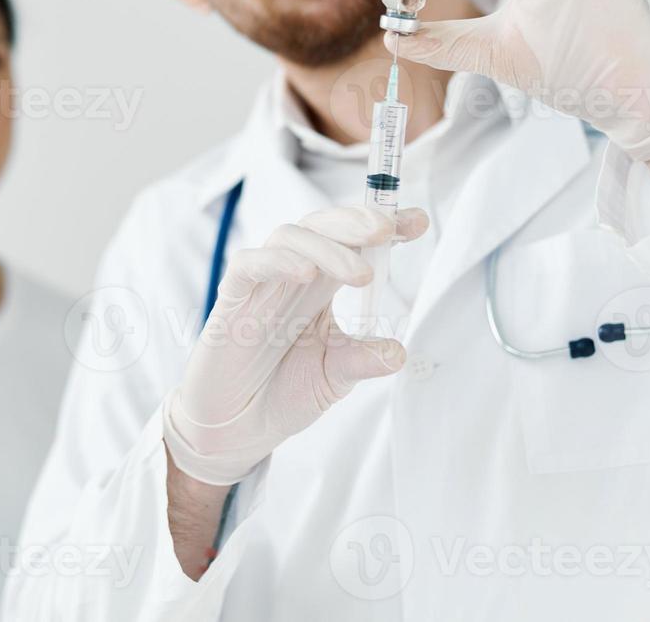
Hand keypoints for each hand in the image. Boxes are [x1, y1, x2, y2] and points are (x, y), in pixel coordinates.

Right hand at [163, 205, 428, 486]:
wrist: (236, 430)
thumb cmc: (282, 392)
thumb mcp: (335, 377)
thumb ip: (362, 359)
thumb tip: (399, 352)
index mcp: (321, 287)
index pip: (352, 241)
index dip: (384, 225)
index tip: (418, 222)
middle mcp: (292, 276)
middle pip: (321, 225)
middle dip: (357, 220)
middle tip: (388, 230)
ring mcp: (261, 285)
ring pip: (288, 236)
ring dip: (327, 246)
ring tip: (360, 274)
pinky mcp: (231, 301)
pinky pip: (249, 265)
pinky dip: (277, 261)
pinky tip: (306, 273)